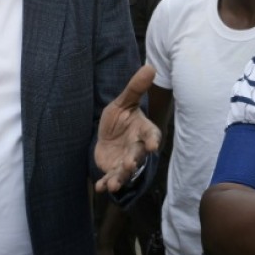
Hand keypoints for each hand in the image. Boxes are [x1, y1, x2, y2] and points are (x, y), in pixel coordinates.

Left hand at [94, 65, 160, 192]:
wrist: (107, 133)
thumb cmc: (120, 117)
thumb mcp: (124, 101)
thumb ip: (135, 88)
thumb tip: (150, 66)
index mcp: (142, 131)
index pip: (151, 135)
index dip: (153, 141)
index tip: (153, 146)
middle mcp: (136, 148)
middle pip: (137, 156)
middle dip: (134, 162)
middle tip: (130, 165)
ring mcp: (125, 161)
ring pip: (125, 172)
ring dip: (120, 178)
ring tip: (113, 185)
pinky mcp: (113, 170)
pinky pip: (111, 178)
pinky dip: (106, 184)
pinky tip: (101, 188)